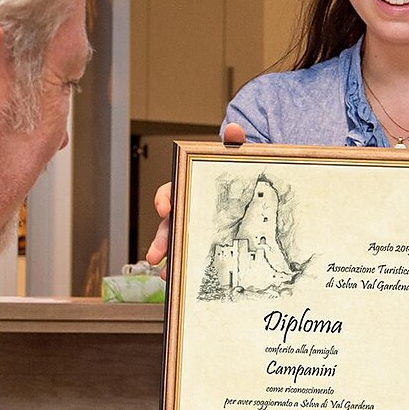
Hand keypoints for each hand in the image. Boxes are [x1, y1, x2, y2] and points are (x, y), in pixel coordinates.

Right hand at [144, 122, 246, 265]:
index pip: (169, 192)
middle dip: (160, 240)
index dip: (164, 200)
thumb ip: (234, 144)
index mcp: (189, 187)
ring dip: (166, 258)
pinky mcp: (202, 240)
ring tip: (165, 273)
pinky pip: (187, 254)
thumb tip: (233, 130)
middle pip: (168, 224)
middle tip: (155, 255)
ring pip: (174, 242)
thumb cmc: (238, 172)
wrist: (252, 188)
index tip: (166, 209)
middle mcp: (186, 208)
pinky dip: (179, 267)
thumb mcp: (238, 158)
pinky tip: (175, 279)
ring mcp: (192, 226)